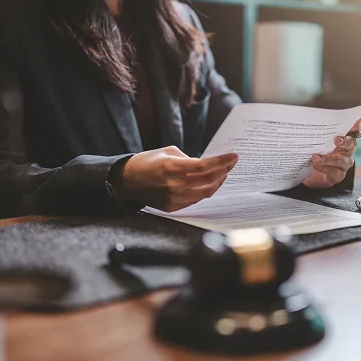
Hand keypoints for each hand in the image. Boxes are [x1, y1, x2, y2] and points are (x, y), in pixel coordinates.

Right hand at [119, 146, 237, 211]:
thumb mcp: (167, 152)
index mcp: (171, 167)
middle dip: (224, 171)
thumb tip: (208, 165)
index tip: (234, 156)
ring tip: (223, 173)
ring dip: (217, 182)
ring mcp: (173, 198)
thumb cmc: (146, 163)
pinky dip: (206, 191)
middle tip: (231, 164)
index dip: (222, 162)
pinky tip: (210, 183)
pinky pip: (196, 200)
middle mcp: (174, 185)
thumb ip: (189, 159)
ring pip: (205, 193)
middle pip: (209, 180)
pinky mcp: (173, 207)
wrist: (126, 182)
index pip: (205, 166)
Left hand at [303, 118, 360, 188]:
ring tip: (316, 157)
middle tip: (337, 140)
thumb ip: (318, 134)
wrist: (311, 175)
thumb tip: (310, 122)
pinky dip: (323, 167)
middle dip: (345, 141)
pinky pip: (333, 171)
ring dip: (328, 158)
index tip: (356, 120)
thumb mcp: (316, 143)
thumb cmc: (316, 155)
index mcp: (344, 141)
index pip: (352, 131)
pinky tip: (315, 164)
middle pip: (351, 144)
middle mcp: (347, 151)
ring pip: (341, 160)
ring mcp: (344, 164)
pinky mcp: (338, 175)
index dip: (356, 126)